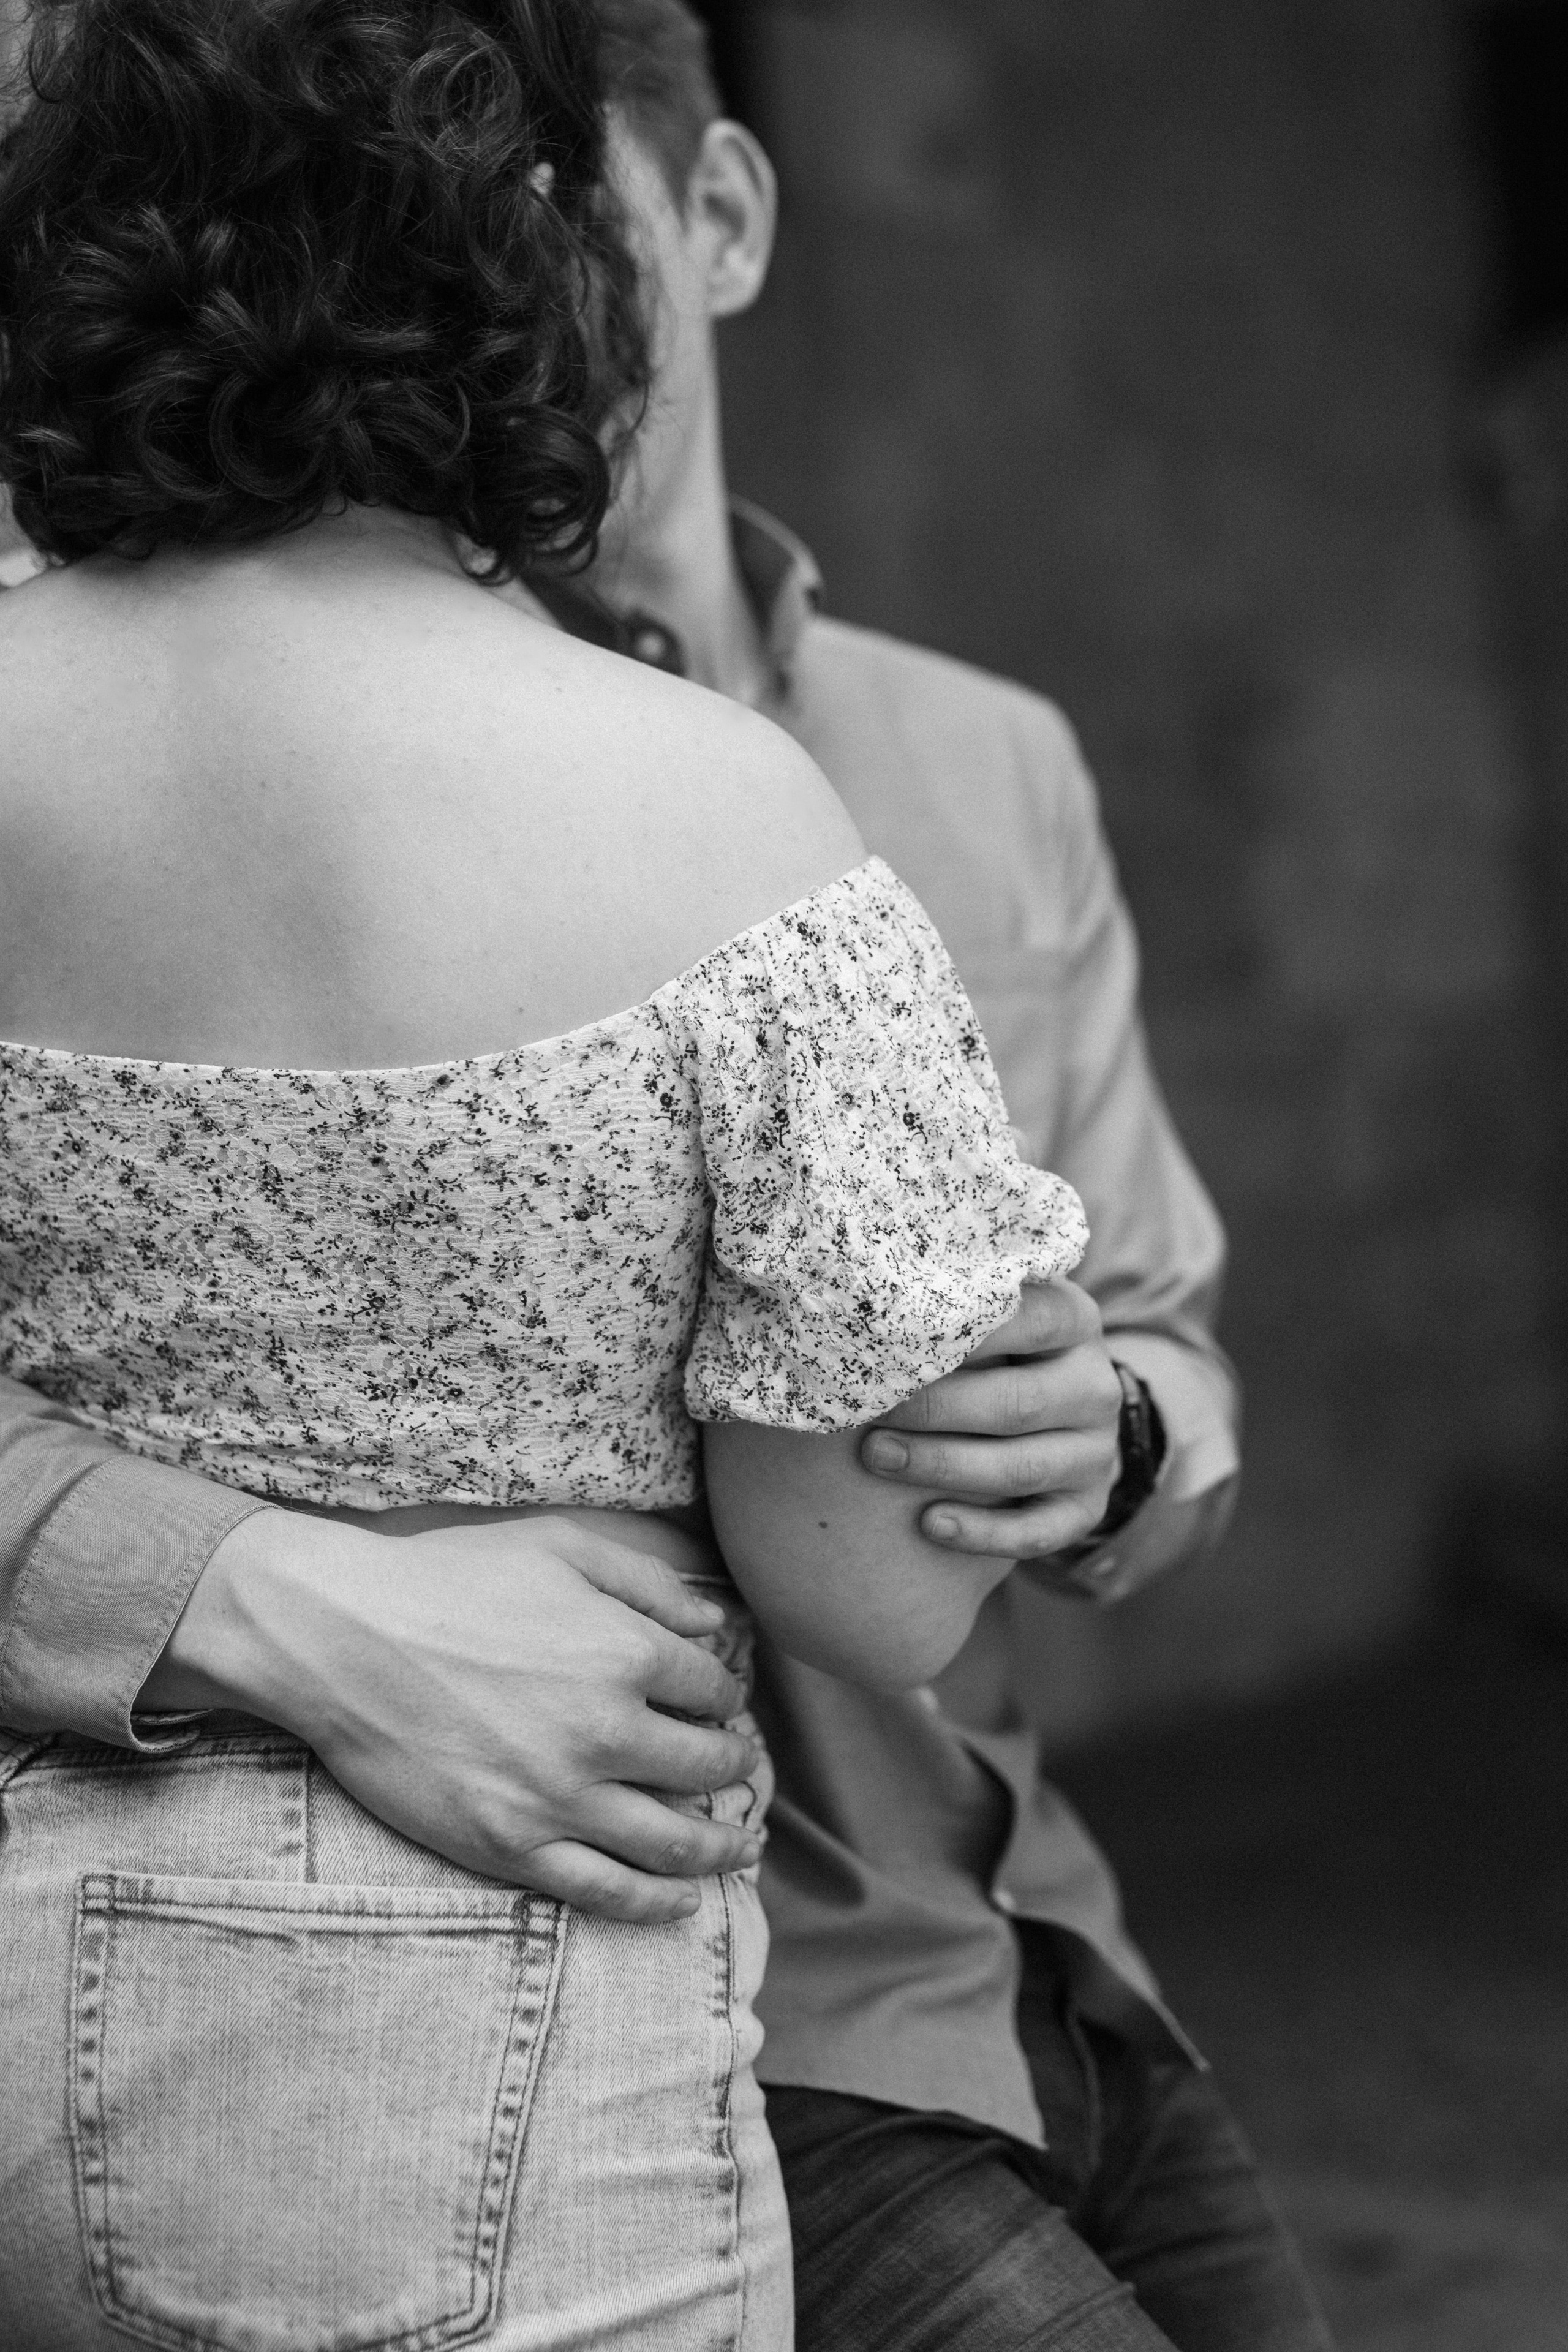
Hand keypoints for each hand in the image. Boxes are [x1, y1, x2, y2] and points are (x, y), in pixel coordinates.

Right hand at [148, 1507, 762, 1922]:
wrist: (341, 1638)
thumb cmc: (448, 1580)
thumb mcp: (559, 1546)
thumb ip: (648, 1582)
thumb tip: (716, 1628)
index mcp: (625, 1653)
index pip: (710, 1689)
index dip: (723, 1696)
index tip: (719, 1703)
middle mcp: (606, 1732)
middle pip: (705, 1767)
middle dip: (733, 1766)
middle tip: (739, 1768)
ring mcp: (559, 1798)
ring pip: (672, 1843)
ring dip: (719, 1848)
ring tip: (737, 1846)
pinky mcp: (510, 1846)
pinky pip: (605, 1891)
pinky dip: (656, 1904)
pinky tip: (683, 1902)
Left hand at [858, 1278, 1122, 1560]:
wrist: (1060, 1409)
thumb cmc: (997, 1349)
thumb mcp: (994, 1312)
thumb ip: (957, 1302)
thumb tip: (869, 1297)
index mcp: (1074, 1320)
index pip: (1026, 1320)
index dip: (956, 1334)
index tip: (889, 1342)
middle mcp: (1096, 1387)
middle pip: (1016, 1403)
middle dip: (935, 1409)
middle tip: (868, 1410)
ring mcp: (1095, 1452)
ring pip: (1021, 1468)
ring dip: (943, 1466)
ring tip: (877, 1457)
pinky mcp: (1087, 1507)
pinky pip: (1038, 1531)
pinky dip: (982, 1533)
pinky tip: (929, 1524)